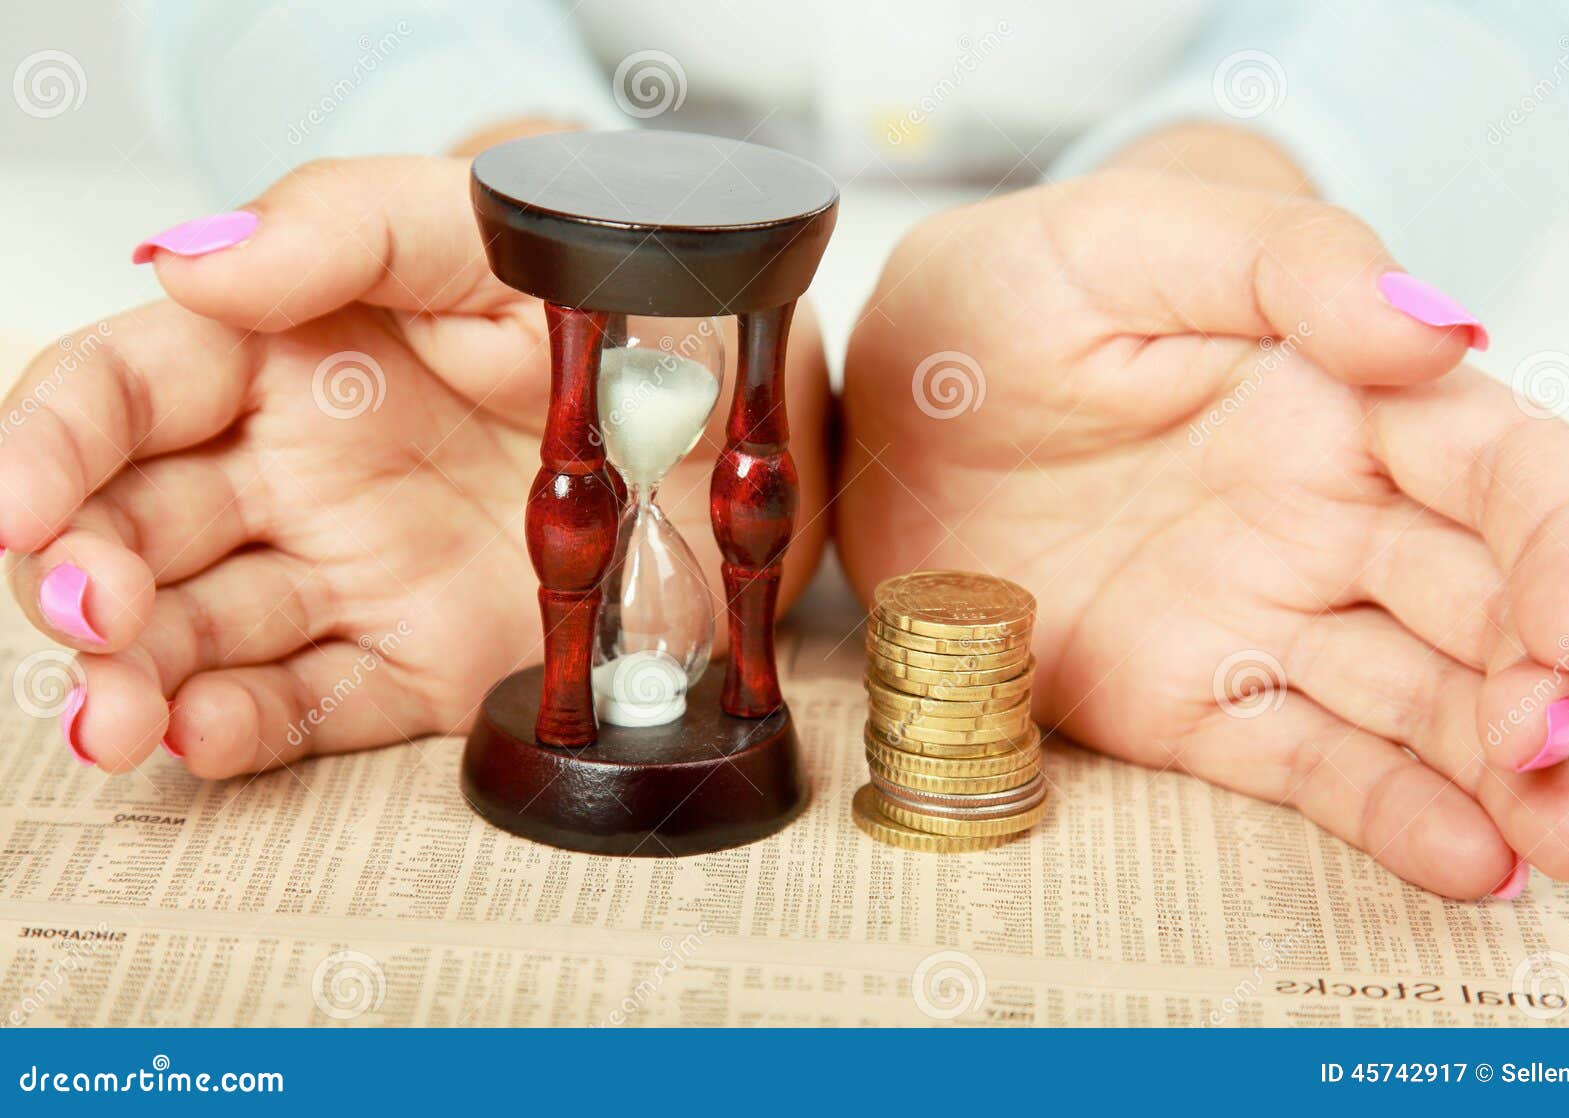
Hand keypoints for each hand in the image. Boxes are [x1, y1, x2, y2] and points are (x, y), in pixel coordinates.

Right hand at [6, 156, 828, 776]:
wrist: (742, 408)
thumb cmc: (611, 294)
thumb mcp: (493, 228)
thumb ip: (346, 227)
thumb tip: (186, 262)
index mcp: (284, 353)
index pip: (122, 393)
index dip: (49, 442)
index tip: (18, 500)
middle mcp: (297, 472)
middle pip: (137, 529)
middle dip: (83, 576)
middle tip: (87, 613)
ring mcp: (355, 574)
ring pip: (204, 634)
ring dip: (142, 676)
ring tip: (123, 714)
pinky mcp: (420, 661)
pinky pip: (313, 707)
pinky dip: (247, 731)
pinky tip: (201, 737)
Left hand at [838, 130, 1568, 898]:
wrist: (879, 420)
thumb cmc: (994, 305)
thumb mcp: (1112, 244)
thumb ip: (1281, 263)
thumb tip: (1440, 326)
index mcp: (1334, 400)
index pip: (1499, 471)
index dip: (1564, 545)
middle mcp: (1323, 518)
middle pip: (1487, 607)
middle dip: (1554, 687)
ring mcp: (1256, 617)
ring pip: (1420, 703)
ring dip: (1503, 775)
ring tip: (1566, 843)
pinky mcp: (1183, 699)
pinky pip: (1300, 763)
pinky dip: (1388, 815)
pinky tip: (1467, 862)